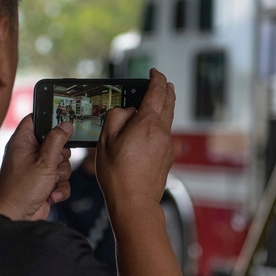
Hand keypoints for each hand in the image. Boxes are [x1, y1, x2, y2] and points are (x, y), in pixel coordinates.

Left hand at [0, 115, 72, 220]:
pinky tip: (51, 195)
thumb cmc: (22, 190)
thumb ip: (57, 141)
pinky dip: (59, 187)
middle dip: (61, 156)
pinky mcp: (44, 182)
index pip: (36, 120)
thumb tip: (66, 124)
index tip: (64, 122)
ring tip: (50, 183)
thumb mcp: (44, 162)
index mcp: (22, 142)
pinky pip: (60, 178)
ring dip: (61, 174)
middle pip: (56, 143)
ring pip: (61, 162)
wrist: (17, 218)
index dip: (50, 119)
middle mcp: (29, 153)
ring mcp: (37, 168)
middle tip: (54, 163)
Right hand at [95, 69, 175, 218]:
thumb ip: (117, 117)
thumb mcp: (106, 140)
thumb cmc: (117, 174)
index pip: (157, 92)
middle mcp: (161, 131)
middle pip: (170, 102)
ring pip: (168, 119)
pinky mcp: (168, 157)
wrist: (135, 202)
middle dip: (166, 89)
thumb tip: (128, 111)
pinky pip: (165, 134)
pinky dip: (160, 124)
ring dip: (164, 106)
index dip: (157, 78)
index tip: (154, 72)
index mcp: (147, 123)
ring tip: (156, 102)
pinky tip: (149, 130)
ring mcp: (167, 145)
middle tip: (161, 82)